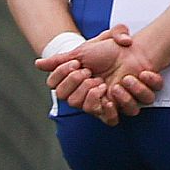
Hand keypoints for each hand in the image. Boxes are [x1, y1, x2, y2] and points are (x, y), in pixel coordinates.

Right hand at [35, 24, 164, 124]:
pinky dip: (108, 109)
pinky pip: (109, 120)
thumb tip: (37, 64)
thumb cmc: (108, 50)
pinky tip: (111, 96)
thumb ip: (61, 58)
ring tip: (103, 82)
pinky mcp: (118, 108)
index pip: (54, 85)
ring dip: (91, 94)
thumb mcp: (83, 50)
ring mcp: (100, 102)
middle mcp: (83, 93)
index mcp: (73, 80)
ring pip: (85, 108)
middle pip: (67, 99)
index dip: (62, 75)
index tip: (75, 63)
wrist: (131, 51)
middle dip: (77, 83)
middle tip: (89, 71)